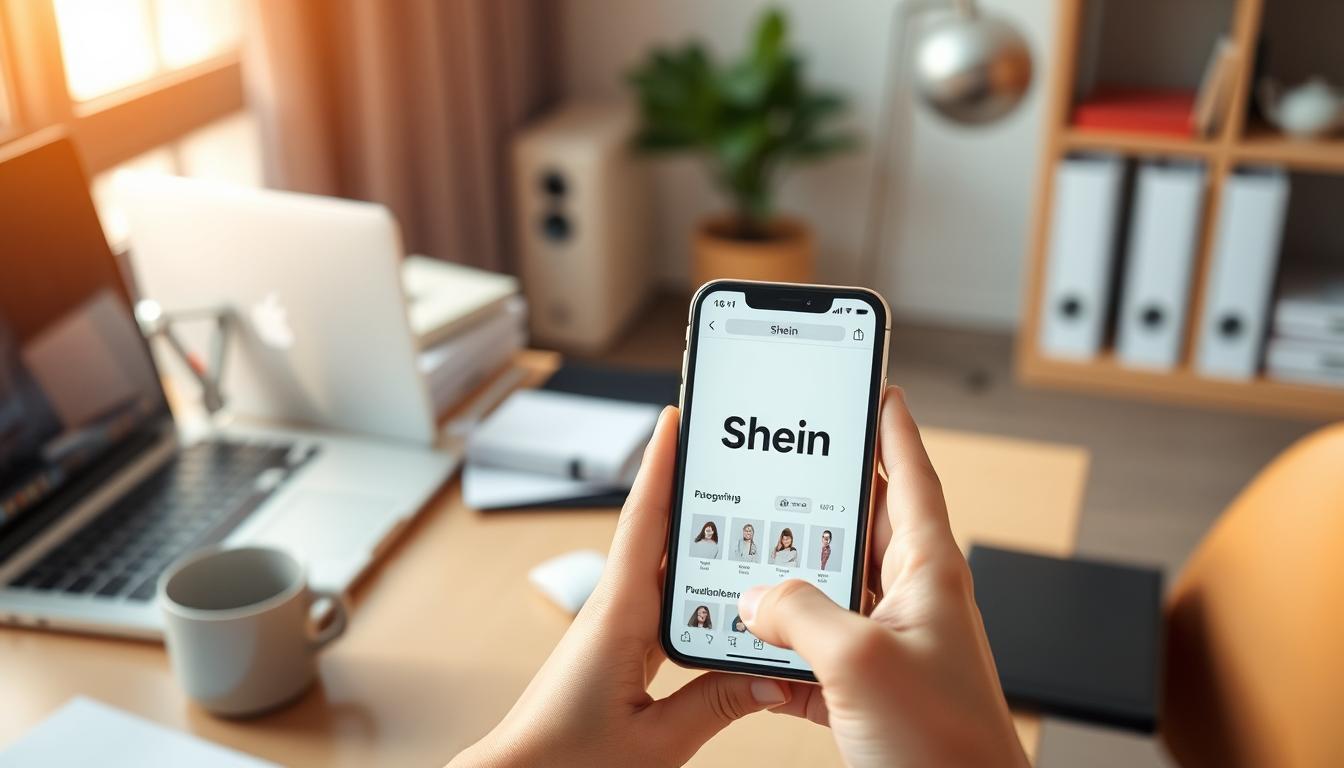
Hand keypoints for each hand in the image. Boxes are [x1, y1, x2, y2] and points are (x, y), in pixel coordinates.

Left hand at [452, 407, 789, 767]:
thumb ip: (718, 704)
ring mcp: (614, 629)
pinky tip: (723, 594)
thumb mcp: (656, 743)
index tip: (677, 416)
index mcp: (616, 617)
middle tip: (731, 453)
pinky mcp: (618, 650)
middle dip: (690, 488)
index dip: (660, 466)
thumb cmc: (567, 763)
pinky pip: (661, 603)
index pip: (642, 524)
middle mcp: (613, 611)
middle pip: (656, 533)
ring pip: (662, 569)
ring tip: (744, 515)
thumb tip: (777, 674)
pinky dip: (692, 588)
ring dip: (695, 539)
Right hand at [738, 387, 1027, 767]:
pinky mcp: (866, 692)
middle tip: (782, 465)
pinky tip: (749, 650)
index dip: (893, 430)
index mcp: (930, 574)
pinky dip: (780, 651)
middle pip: (861, 528)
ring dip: (788, 583)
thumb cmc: (947, 748)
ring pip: (829, 592)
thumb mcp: (860, 661)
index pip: (913, 479)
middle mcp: (912, 602)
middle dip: (820, 501)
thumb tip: (754, 597)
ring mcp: (889, 647)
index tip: (875, 390)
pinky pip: (814, 652)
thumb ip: (799, 613)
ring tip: (745, 559)